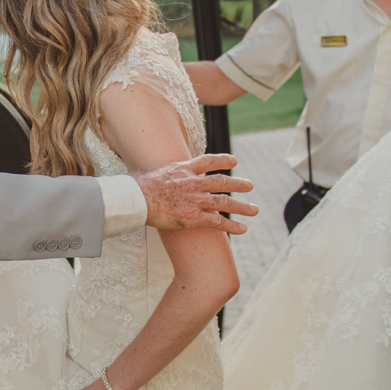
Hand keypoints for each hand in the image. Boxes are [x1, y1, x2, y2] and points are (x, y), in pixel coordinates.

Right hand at [134, 154, 257, 235]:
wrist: (136, 199)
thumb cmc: (139, 188)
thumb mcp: (155, 172)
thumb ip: (165, 174)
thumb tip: (161, 176)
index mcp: (184, 169)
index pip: (208, 161)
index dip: (223, 160)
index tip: (235, 161)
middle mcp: (193, 183)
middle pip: (222, 182)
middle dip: (238, 184)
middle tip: (250, 185)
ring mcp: (195, 199)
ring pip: (224, 202)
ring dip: (242, 206)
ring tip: (254, 209)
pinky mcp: (193, 217)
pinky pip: (217, 221)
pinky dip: (232, 225)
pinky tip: (243, 229)